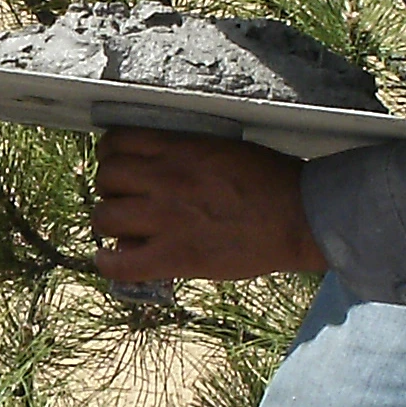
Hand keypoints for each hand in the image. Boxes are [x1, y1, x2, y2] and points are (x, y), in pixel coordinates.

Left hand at [92, 127, 325, 283]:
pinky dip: (109, 264)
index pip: (117, 142)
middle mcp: (166, 179)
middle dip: (111, 188)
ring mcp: (167, 220)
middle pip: (106, 178)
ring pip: (104, 218)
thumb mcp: (224, 149)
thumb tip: (155, 167)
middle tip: (126, 199)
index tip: (119, 165)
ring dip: (110, 223)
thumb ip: (186, 153)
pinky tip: (116, 260)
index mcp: (180, 148)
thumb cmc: (272, 180)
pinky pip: (118, 264)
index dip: (111, 154)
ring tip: (124, 229)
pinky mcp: (175, 257)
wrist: (301, 216)